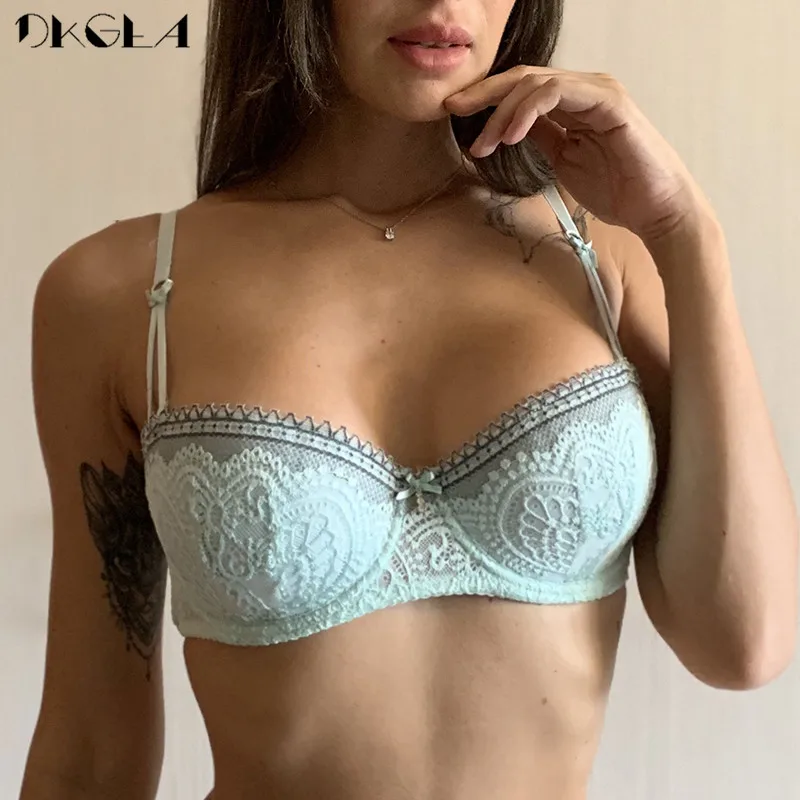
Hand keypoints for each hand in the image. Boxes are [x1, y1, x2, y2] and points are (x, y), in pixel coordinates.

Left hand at [444, 65, 718, 243]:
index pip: (522, 88)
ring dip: (502, 112)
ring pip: (535, 83)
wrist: (655, 210)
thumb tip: (508, 127)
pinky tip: (511, 135)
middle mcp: (584, 89)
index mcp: (573, 102)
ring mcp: (598, 91)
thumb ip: (541, 138)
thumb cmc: (616, 189)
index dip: (487, 98)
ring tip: (485, 143)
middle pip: (523, 77)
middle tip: (453, 110)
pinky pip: (557, 93)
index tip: (455, 113)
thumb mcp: (564, 160)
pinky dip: (528, 111)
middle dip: (484, 94)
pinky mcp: (609, 102)